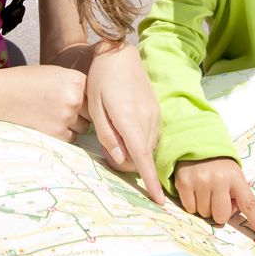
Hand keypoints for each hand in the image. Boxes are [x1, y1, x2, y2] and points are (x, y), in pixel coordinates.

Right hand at [2, 64, 89, 141]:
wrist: (2, 94)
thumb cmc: (28, 81)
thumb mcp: (57, 74)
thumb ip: (76, 86)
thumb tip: (95, 102)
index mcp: (77, 80)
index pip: (95, 96)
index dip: (87, 100)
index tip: (79, 101)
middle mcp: (75, 99)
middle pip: (92, 114)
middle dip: (83, 114)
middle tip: (64, 110)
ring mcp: (67, 117)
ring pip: (83, 128)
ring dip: (74, 125)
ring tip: (54, 116)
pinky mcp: (57, 133)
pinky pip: (71, 138)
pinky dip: (63, 134)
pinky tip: (49, 124)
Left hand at [86, 43, 163, 204]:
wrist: (120, 54)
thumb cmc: (101, 79)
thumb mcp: (95, 107)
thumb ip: (107, 134)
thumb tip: (120, 158)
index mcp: (130, 119)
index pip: (143, 158)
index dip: (150, 181)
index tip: (159, 201)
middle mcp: (147, 119)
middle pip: (143, 155)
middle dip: (129, 163)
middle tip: (109, 152)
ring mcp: (154, 114)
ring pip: (148, 146)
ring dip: (135, 152)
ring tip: (115, 139)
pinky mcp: (156, 110)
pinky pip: (151, 134)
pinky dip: (140, 141)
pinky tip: (126, 131)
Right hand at [174, 157, 254, 244]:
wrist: (196, 146)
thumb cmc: (219, 167)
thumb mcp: (233, 176)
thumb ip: (237, 196)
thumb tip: (231, 217)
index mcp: (236, 178)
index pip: (250, 205)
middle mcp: (219, 179)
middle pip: (222, 216)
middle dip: (219, 211)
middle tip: (216, 197)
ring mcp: (201, 181)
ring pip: (205, 214)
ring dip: (205, 207)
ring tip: (205, 190)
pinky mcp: (185, 183)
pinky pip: (190, 209)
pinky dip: (192, 204)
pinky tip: (194, 190)